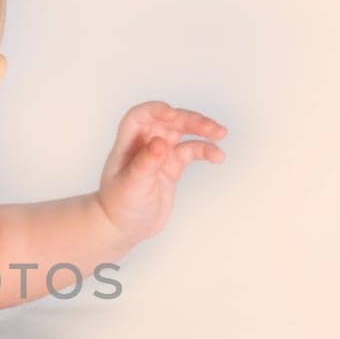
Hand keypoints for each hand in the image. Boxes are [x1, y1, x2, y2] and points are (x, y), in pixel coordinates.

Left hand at [96, 101, 227, 243]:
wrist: (124, 227)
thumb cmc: (119, 205)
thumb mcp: (131, 184)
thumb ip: (146, 163)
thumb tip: (160, 142)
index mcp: (127, 143)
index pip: (139, 117)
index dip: (155, 111)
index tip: (171, 114)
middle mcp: (144, 144)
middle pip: (168, 121)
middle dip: (189, 120)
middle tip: (211, 128)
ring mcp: (159, 154)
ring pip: (182, 132)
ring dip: (201, 130)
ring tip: (220, 133)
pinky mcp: (171, 166)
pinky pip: (191, 151)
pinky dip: (205, 151)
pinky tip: (217, 156)